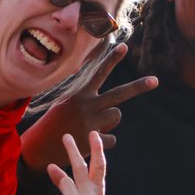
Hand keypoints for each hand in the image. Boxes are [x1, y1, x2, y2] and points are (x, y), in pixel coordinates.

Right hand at [20, 43, 157, 171]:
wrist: (38, 148)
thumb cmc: (55, 125)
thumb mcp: (66, 106)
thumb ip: (88, 102)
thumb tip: (114, 110)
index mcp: (79, 94)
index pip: (98, 74)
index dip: (112, 60)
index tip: (125, 46)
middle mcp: (86, 104)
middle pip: (119, 94)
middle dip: (138, 86)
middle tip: (155, 80)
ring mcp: (91, 121)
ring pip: (116, 116)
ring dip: (108, 123)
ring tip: (88, 127)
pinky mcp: (93, 138)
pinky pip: (112, 138)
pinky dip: (104, 141)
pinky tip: (88, 143)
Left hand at [48, 131, 105, 194]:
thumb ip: (70, 181)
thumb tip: (52, 167)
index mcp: (98, 190)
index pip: (100, 166)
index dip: (98, 150)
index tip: (94, 135)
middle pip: (80, 168)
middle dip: (73, 151)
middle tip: (66, 136)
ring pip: (64, 182)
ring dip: (60, 184)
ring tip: (62, 191)